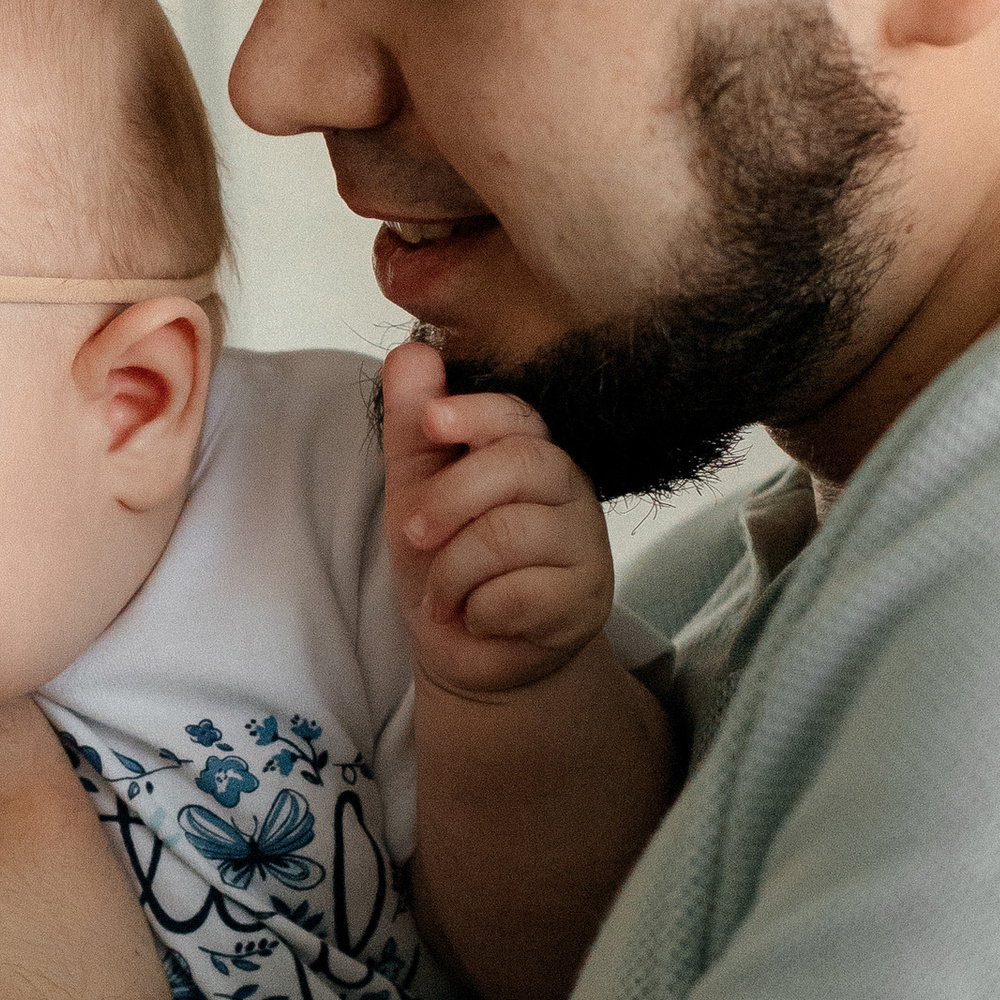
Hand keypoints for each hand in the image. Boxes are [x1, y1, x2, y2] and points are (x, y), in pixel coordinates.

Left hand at [381, 339, 615, 701]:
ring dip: (452, 572)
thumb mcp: (414, 487)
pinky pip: (522, 594)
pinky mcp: (587, 601)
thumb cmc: (442, 559)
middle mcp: (569, 489)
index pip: (518, 416)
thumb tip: (413, 349)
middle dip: (450, 499)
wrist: (462, 650)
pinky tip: (477, 618)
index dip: (476, 413)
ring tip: (440, 595)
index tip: (433, 422)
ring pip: (511, 533)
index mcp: (529, 452)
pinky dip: (478, 612)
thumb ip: (411, 422)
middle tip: (414, 535)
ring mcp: (586, 545)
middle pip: (520, 464)